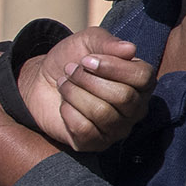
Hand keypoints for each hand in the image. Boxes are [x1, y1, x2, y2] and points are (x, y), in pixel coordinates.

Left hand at [16, 28, 151, 152]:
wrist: (41, 82)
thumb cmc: (72, 60)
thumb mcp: (87, 42)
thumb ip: (107, 42)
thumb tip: (130, 49)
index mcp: (141, 82)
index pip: (143, 77)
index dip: (113, 67)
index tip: (86, 60)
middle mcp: (136, 108)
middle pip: (123, 97)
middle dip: (88, 80)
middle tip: (70, 71)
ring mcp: (117, 129)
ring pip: (102, 113)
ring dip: (75, 94)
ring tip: (64, 85)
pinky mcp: (95, 143)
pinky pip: (85, 130)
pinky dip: (68, 113)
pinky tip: (64, 106)